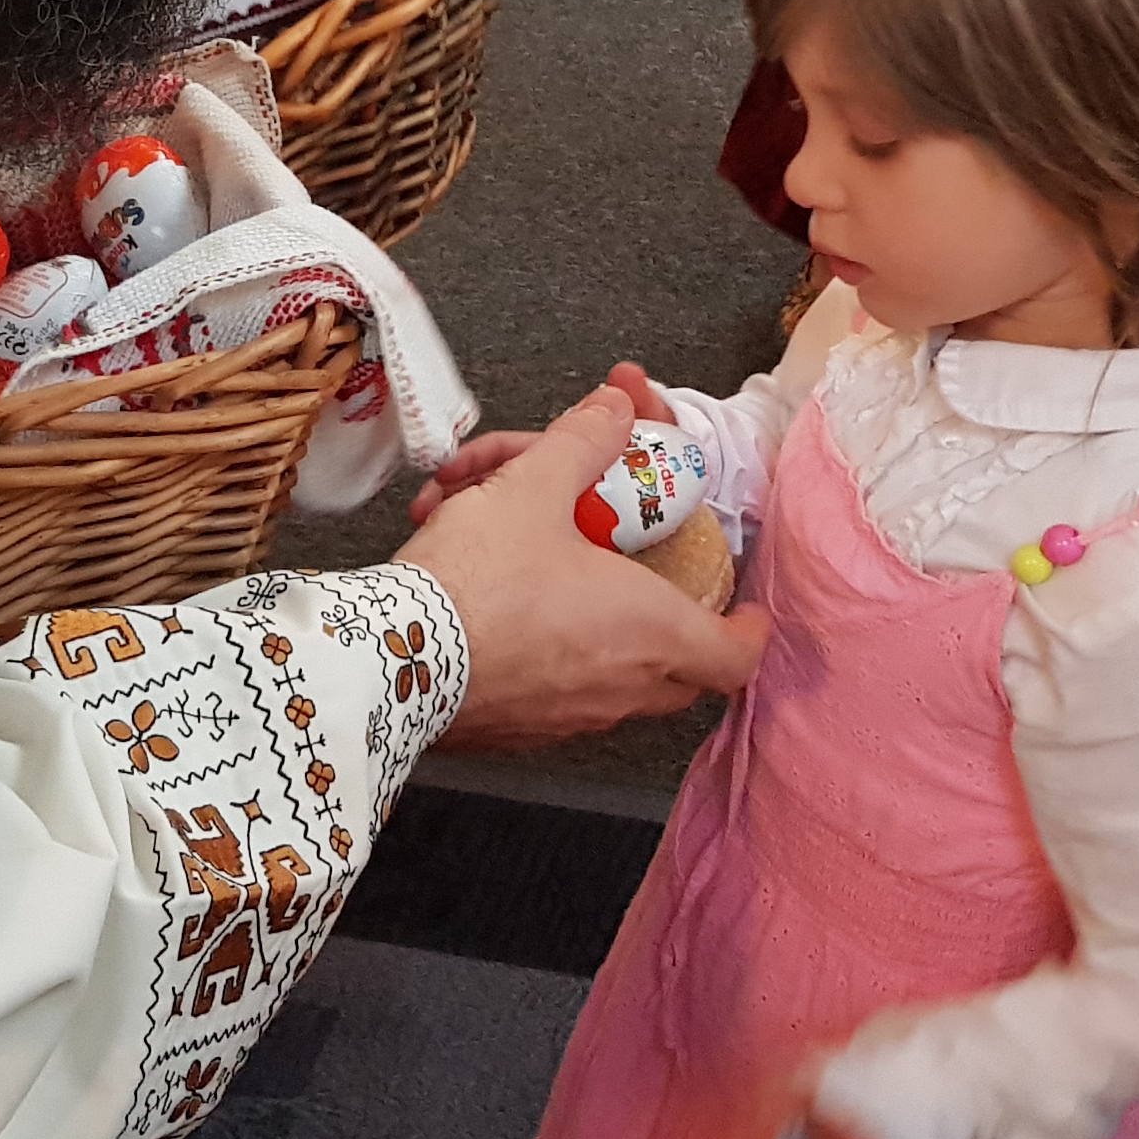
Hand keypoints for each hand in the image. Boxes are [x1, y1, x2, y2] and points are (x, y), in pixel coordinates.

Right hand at [404, 387, 766, 746]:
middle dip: (668, 624)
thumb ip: (584, 440)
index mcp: (652, 630)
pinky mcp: (516, 731)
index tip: (748, 611)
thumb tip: (615, 407)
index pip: (736, 656)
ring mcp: (568, 719)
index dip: (749, 632)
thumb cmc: (479, 581)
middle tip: (648, 581)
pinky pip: (550, 692)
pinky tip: (490, 600)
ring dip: (586, 623)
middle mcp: (621, 687)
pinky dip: (539, 650)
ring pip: (607, 677)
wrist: (389, 660)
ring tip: (529, 561)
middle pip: (676, 671)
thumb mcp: (535, 486)